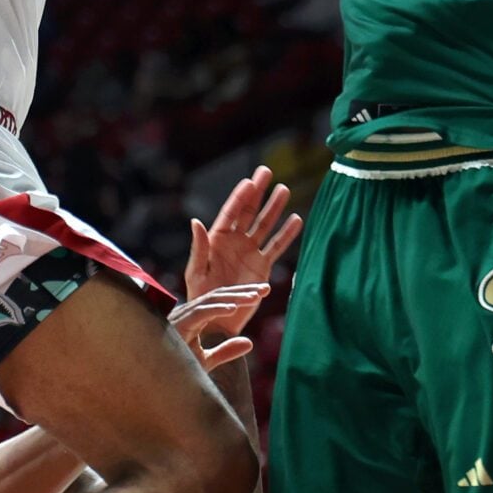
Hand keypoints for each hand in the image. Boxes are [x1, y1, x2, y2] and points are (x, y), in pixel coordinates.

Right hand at [167, 283, 271, 373]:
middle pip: (219, 295)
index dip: (243, 295)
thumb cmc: (174, 371)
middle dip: (243, 291)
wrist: (154, 384)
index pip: (222, 300)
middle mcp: (188, 313)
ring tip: (255, 297)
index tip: (264, 292)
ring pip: (211, 300)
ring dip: (234, 297)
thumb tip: (250, 342)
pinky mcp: (177, 325)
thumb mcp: (206, 361)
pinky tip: (232, 309)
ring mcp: (182, 317)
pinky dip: (216, 309)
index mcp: (195, 317)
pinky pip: (199, 313)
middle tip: (266, 288)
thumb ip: (226, 351)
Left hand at [186, 166, 304, 298]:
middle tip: (266, 171)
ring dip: (274, 208)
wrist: (218, 321)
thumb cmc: (202, 297)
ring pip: (265, 225)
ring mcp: (250, 252)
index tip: (250, 181)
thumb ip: (199, 248)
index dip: (240, 196)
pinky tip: (296, 219)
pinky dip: (287, 234)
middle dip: (258, 192)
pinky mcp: (263, 266)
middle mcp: (235, 242)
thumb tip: (196, 221)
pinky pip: (276, 246)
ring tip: (284, 189)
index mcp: (217, 240)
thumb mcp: (196, 272)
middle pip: (249, 212)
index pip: (230, 212)